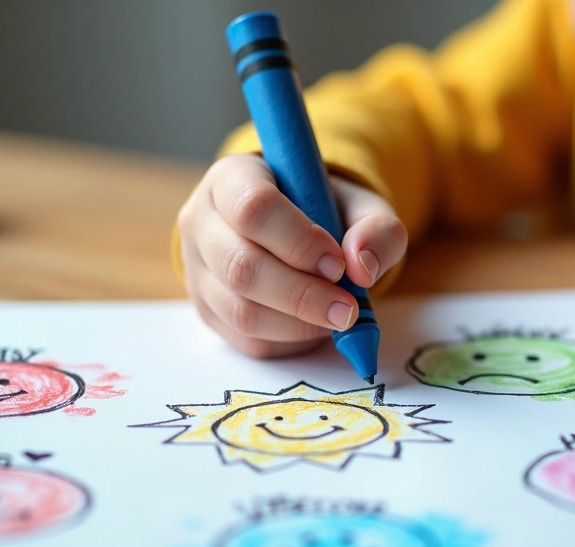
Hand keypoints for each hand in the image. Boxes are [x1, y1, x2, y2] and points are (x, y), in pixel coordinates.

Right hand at [176, 154, 407, 357]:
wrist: (296, 229)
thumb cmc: (324, 211)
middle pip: (241, 267)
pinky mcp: (207, 310)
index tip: (338, 263)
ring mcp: (198, 270)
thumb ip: (376, 229)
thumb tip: (362, 268)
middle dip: (302, 294)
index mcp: (232, 178)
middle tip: (347, 308)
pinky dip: (288, 340)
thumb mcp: (360, 206)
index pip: (253, 208)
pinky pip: (244, 339)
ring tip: (338, 317)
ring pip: (240, 310)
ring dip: (298, 323)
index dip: (298, 241)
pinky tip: (315, 326)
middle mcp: (202, 222)